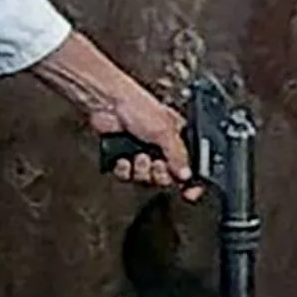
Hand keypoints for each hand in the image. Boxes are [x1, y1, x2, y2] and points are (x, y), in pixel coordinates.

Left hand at [30, 30, 203, 198]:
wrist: (107, 104)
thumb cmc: (137, 105)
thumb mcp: (164, 130)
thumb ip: (178, 155)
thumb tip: (187, 174)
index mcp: (177, 138)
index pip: (189, 166)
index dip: (190, 181)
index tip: (189, 192)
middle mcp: (161, 148)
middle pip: (167, 177)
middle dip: (160, 174)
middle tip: (157, 165)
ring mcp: (142, 153)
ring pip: (146, 179)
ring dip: (141, 171)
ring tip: (139, 157)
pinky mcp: (124, 158)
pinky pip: (127, 176)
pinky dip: (125, 170)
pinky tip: (124, 158)